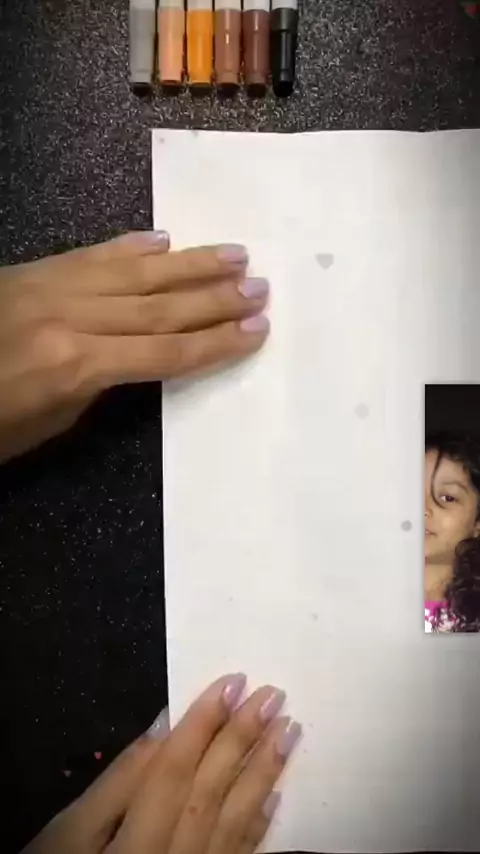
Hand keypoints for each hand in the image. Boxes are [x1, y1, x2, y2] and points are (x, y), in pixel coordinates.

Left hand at [0, 233, 269, 461]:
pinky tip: (162, 240)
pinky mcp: (34, 270)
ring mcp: (52, 286)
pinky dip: (131, 246)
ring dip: (189, 263)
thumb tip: (134, 357)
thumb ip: (96, 386)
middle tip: (260, 286)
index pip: (165, 352)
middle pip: (160, 306)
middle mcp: (72, 317)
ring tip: (234, 254)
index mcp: (76, 366)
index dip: (216, 343)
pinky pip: (92, 253)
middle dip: (216, 298)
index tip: (256, 331)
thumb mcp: (46, 425)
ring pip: (135, 271)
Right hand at [23, 675, 300, 853]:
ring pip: (236, 819)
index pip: (177, 767)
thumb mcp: (69, 834)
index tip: (235, 681)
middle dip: (243, 738)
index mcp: (138, 838)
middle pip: (212, 788)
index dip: (205, 721)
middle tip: (274, 695)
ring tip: (288, 730)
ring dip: (265, 771)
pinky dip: (259, 826)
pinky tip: (275, 796)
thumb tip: (163, 727)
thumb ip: (119, 782)